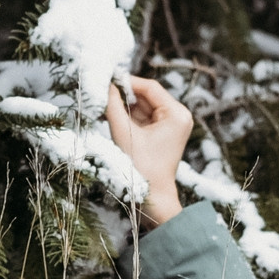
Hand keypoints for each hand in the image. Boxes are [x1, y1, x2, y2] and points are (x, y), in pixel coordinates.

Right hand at [105, 77, 193, 225]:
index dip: (127, 82)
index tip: (105, 79)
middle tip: (100, 95)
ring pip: (142, 107)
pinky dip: (127, 118)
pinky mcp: (162, 133)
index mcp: (177, 114)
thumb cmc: (141, 169)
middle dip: (123, 96)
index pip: (150, 87)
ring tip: (103, 110)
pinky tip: (110, 119)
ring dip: (123, 107)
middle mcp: (178, 116)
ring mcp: (171, 125)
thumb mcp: (124, 133)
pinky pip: (142, 118)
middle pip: (146, 96)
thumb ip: (113, 106)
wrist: (153, 198)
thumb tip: (105, 84)